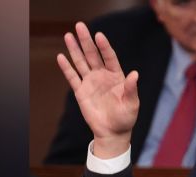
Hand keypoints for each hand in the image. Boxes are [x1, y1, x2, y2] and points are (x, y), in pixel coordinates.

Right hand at [56, 22, 138, 156]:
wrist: (113, 132)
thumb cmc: (125, 118)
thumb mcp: (132, 104)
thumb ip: (131, 89)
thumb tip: (135, 74)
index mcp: (117, 76)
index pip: (110, 57)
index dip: (104, 47)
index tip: (99, 36)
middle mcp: (102, 76)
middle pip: (93, 55)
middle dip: (86, 41)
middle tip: (80, 26)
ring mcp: (91, 82)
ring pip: (81, 62)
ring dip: (75, 49)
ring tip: (68, 35)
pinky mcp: (81, 92)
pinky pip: (72, 77)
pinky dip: (66, 68)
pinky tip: (61, 57)